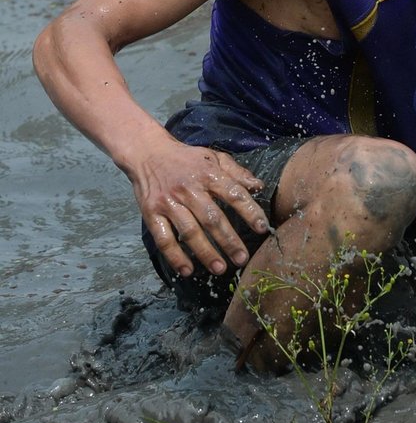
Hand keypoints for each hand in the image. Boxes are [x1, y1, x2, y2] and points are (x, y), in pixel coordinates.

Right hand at [131, 141, 268, 278]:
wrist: (148, 152)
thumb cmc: (187, 158)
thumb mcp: (214, 157)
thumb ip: (237, 173)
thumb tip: (259, 187)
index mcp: (208, 174)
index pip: (234, 194)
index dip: (249, 212)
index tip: (261, 229)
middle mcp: (189, 189)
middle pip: (212, 219)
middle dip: (229, 241)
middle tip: (242, 259)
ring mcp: (168, 202)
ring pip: (189, 232)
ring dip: (206, 253)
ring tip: (220, 268)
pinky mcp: (151, 213)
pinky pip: (164, 239)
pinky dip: (175, 256)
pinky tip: (187, 270)